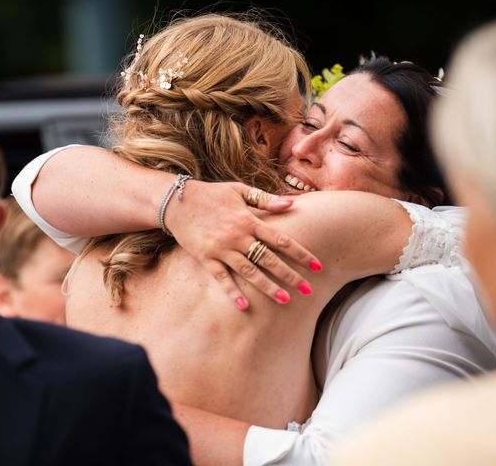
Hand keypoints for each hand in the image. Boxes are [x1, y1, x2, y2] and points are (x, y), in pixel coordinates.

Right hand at [164, 180, 321, 309]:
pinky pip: (221, 277)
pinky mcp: (205, 257)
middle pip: (269, 259)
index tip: (317, 266)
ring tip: (285, 300)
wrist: (177, 201)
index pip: (281, 239)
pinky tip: (243, 305)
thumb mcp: (239, 190)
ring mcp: (221, 248)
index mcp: (248, 220)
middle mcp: (237, 236)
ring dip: (267, 286)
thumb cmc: (212, 194)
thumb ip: (266, 199)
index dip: (301, 253)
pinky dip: (231, 291)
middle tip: (308, 290)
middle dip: (290, 275)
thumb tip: (292, 204)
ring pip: (249, 271)